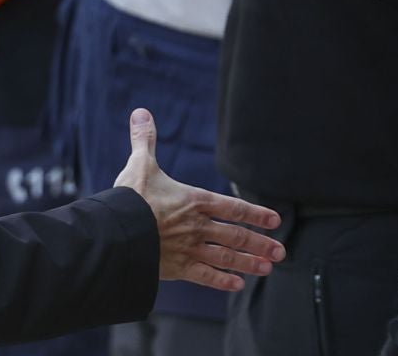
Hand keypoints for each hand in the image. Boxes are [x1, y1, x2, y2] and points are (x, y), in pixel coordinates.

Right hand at [114, 108, 282, 291]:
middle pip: (236, 235)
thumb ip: (144, 140)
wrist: (117, 232)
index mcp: (194, 201)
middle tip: (281, 252)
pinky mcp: (178, 268)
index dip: (256, 214)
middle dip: (261, 244)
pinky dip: (222, 281)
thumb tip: (141, 112)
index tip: (275, 220)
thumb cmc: (130, 197)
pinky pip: (206, 276)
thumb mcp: (140, 164)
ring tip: (267, 269)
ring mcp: (190, 249)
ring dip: (249, 263)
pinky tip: (237, 285)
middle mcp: (198, 226)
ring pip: (226, 257)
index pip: (234, 207)